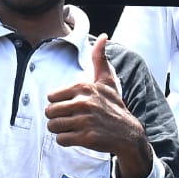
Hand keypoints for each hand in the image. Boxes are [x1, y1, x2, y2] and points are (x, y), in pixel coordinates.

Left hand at [45, 35, 150, 177]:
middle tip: (69, 120)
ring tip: (71, 128)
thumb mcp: (107, 81)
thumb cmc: (114, 106)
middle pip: (49, 112)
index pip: (51, 97)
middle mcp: (84, 102)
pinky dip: (65, 140)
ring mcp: (85, 121)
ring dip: (60, 130)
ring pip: (53, 126)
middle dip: (56, 118)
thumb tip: (103, 36)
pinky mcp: (86, 137)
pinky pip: (61, 139)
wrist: (129, 133)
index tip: (70, 107)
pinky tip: (76, 137)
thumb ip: (100, 59)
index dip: (58, 103)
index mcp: (84, 87)